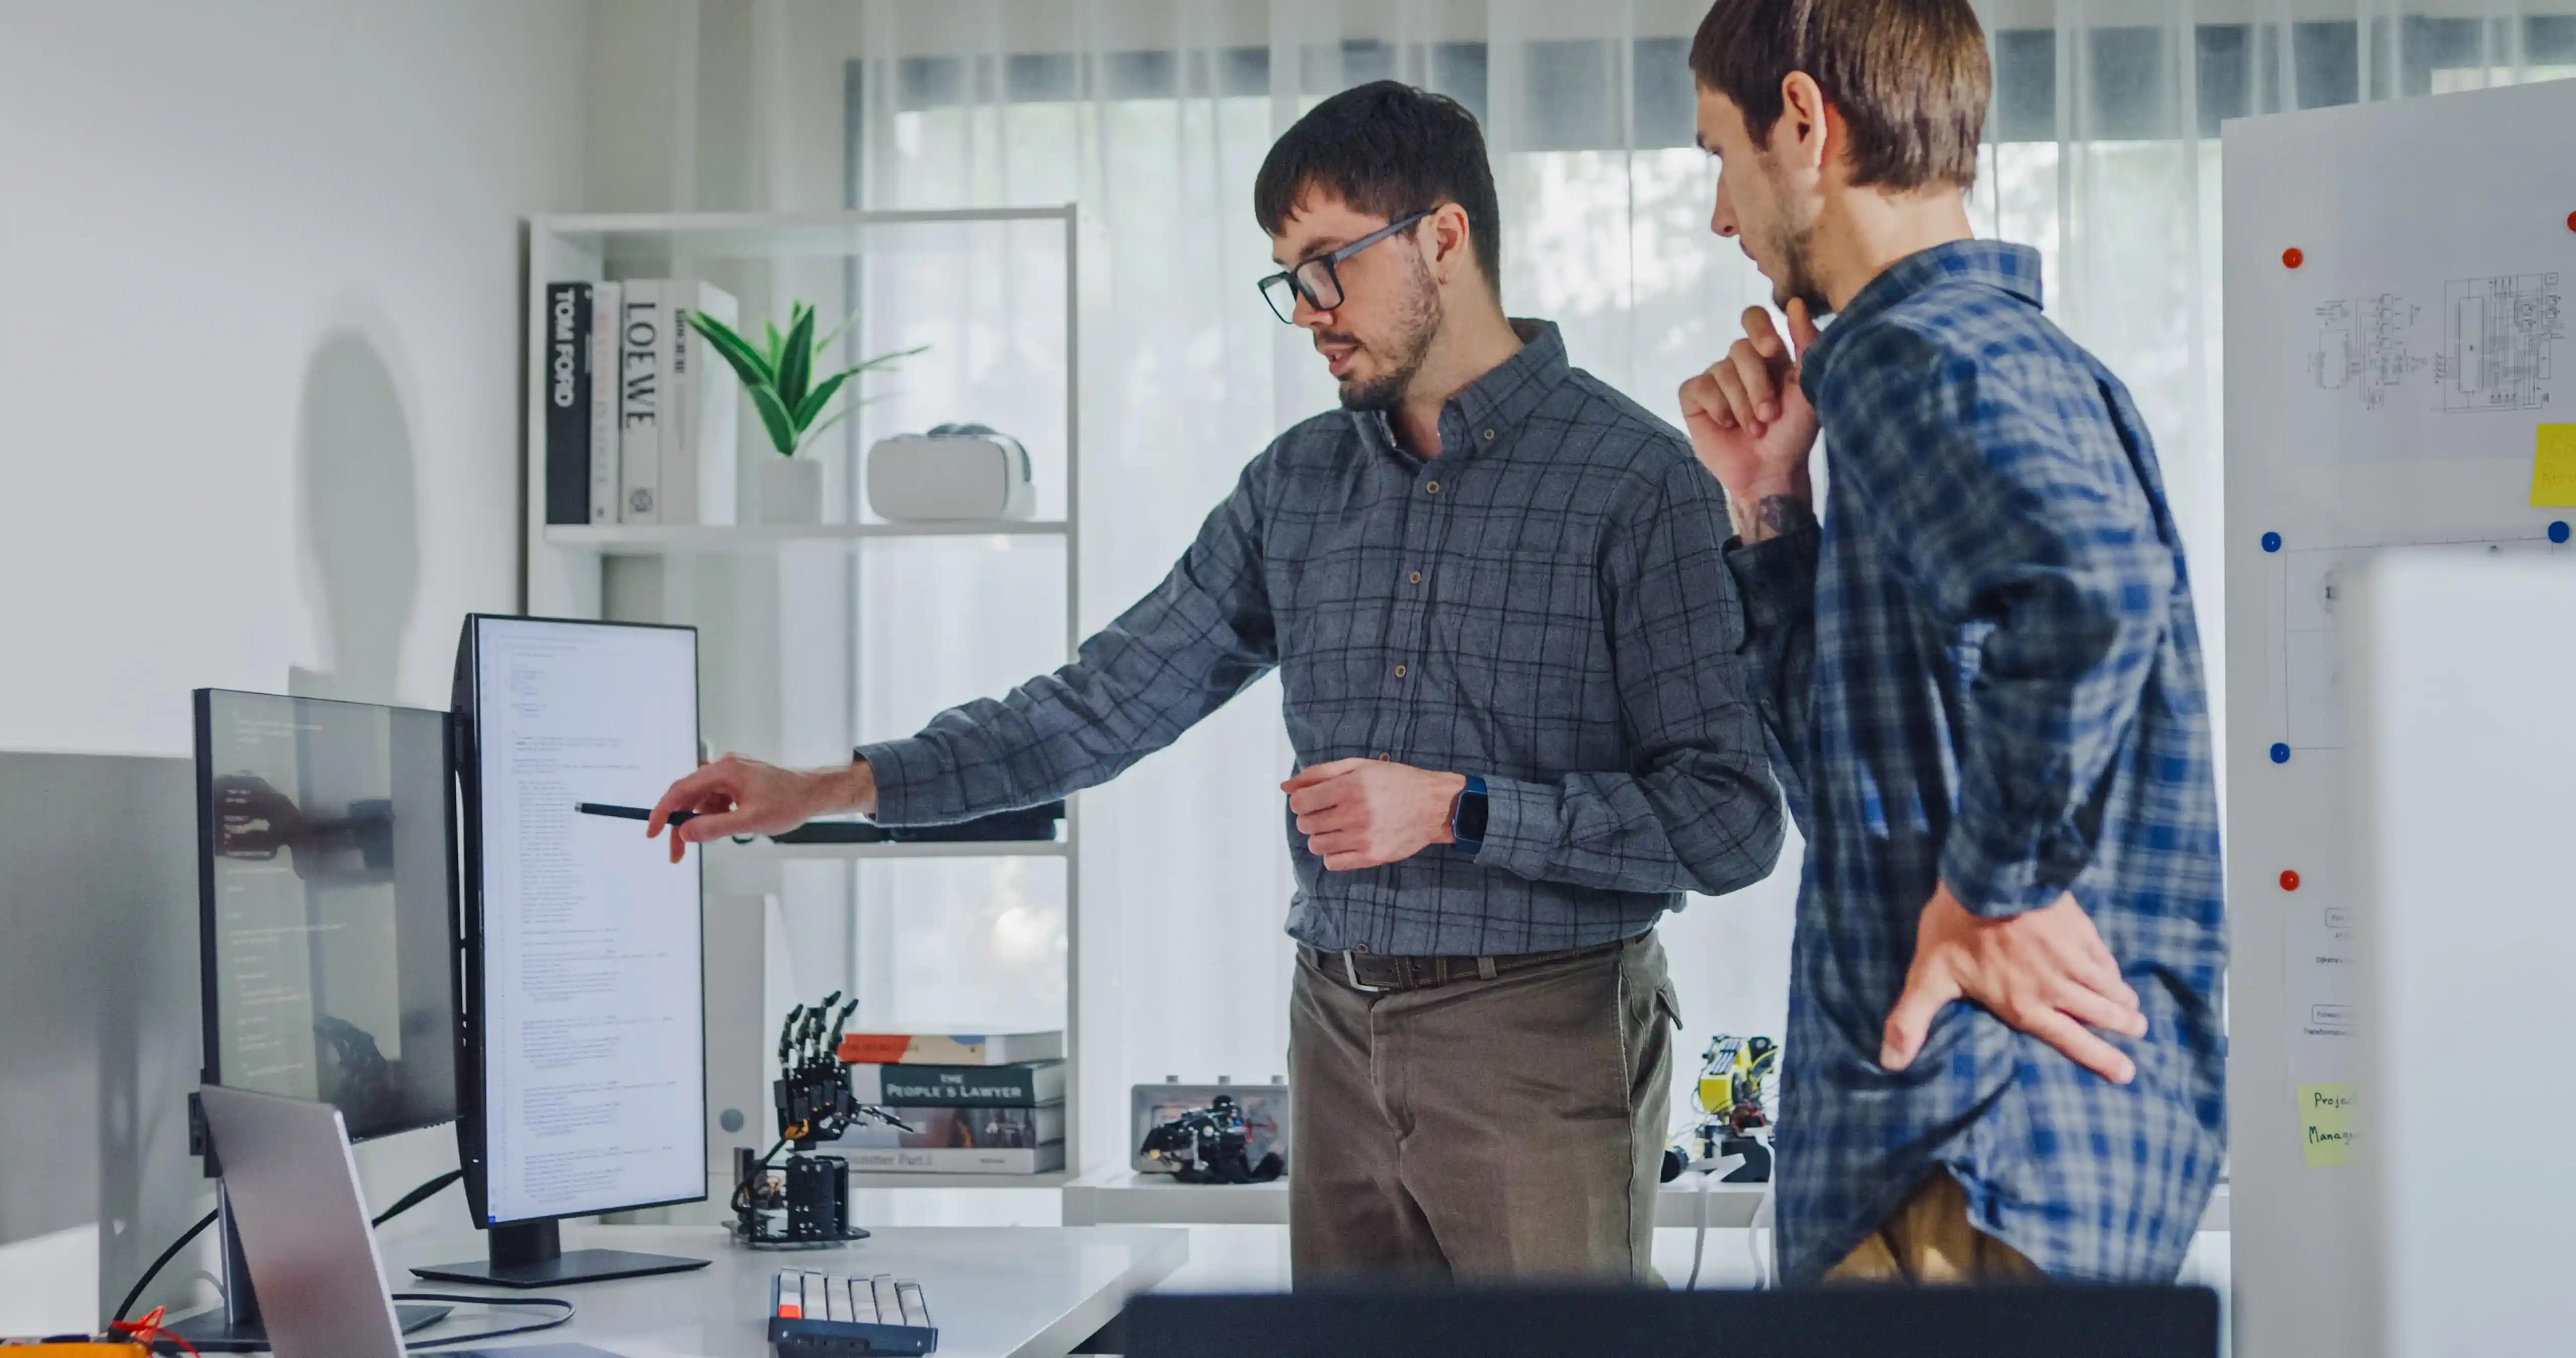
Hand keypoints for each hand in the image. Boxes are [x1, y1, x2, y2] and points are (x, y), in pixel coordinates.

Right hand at [646, 754, 875, 863]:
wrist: (814, 794)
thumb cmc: (789, 802)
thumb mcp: (750, 821)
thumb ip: (714, 827)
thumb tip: (685, 833)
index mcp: (724, 770)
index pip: (681, 789)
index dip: (663, 811)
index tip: (652, 832)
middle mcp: (724, 768)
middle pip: (688, 796)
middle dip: (681, 825)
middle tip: (676, 853)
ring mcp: (731, 775)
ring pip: (701, 802)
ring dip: (699, 823)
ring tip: (711, 841)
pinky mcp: (737, 783)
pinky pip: (715, 801)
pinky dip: (714, 817)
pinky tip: (728, 828)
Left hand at [1282, 759, 1466, 870]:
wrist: (1432, 805)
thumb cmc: (1394, 781)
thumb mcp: (1358, 766)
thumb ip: (1319, 773)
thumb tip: (1285, 786)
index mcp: (1350, 786)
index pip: (1300, 803)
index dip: (1301, 801)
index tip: (1313, 800)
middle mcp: (1355, 813)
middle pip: (1305, 825)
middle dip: (1311, 818)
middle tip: (1329, 812)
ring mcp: (1363, 837)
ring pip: (1316, 845)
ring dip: (1321, 836)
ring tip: (1339, 827)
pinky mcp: (1372, 856)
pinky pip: (1332, 863)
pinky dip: (1333, 853)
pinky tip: (1346, 841)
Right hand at [1678, 301, 1820, 539]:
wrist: (1771, 471)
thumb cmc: (1794, 434)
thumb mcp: (1807, 387)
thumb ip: (1806, 344)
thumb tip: (1795, 303)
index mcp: (1768, 355)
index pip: (1753, 318)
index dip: (1759, 329)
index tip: (1772, 351)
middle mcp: (1739, 363)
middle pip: (1739, 348)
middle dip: (1757, 385)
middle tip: (1769, 415)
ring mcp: (1715, 379)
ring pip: (1720, 371)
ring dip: (1741, 404)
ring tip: (1755, 429)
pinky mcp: (1695, 398)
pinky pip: (1699, 387)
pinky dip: (1717, 407)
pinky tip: (1727, 424)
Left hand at [1881, 883, 2148, 1083]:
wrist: (1990, 873)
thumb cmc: (1957, 926)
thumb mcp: (1928, 976)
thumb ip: (1912, 1020)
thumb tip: (1890, 1061)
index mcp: (2025, 1005)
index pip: (2071, 1041)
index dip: (2101, 1059)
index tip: (2126, 1073)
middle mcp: (2057, 987)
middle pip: (2100, 1014)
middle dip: (2122, 1027)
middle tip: (2139, 1033)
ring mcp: (2073, 957)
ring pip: (2108, 986)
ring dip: (2123, 999)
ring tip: (2134, 1010)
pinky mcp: (2080, 928)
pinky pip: (2105, 955)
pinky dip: (2113, 968)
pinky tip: (2115, 971)